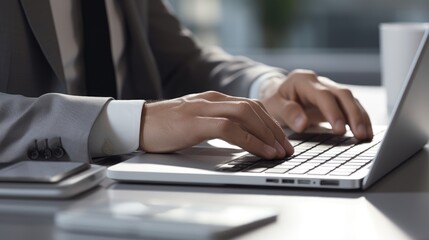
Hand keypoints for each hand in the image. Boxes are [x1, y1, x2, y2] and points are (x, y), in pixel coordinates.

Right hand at [139, 91, 293, 158]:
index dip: (270, 122)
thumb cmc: (165, 126)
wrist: (137, 123)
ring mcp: (204, 109)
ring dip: (267, 135)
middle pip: (254, 109)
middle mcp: (212, 100)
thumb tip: (238, 138)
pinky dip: (251, 140)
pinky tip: (261, 151)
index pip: (250, 106)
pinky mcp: (196, 122)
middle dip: (274, 129)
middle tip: (287, 148)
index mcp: (213, 99)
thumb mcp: (195, 121)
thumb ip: (215, 123)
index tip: (281, 139)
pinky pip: (230, 129)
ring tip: (279, 151)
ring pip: (246, 115)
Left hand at [260, 69, 372, 139]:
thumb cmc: (275, 101)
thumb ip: (287, 112)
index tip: (340, 129)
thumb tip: (303, 124)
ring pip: (351, 99)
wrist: (277, 95)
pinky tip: (365, 132)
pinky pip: (351, 106)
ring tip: (366, 136)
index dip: (333, 112)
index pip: (323, 95)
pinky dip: (360, 118)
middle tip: (360, 134)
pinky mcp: (335, 99)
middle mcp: (319, 82)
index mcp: (303, 81)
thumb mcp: (273, 106)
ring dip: (360, 117)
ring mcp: (329, 89)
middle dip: (353, 114)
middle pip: (342, 94)